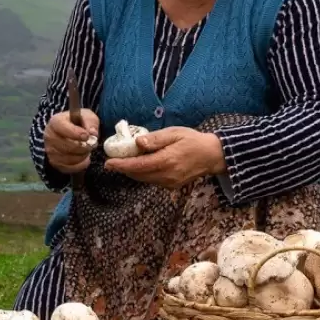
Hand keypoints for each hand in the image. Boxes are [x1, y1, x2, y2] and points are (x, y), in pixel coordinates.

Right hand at [44, 109, 100, 173]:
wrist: (68, 131)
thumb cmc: (78, 122)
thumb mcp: (86, 116)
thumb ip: (90, 122)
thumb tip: (93, 133)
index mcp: (56, 122)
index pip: (63, 128)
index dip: (76, 133)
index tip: (87, 136)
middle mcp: (49, 136)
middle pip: (67, 146)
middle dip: (83, 147)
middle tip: (92, 145)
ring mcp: (50, 151)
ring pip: (69, 158)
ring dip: (83, 156)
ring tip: (88, 150)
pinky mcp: (54, 162)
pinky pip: (68, 168)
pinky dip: (80, 165)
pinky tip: (85, 159)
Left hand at [103, 127, 225, 188]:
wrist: (212, 155)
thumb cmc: (192, 140)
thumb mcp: (174, 133)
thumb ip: (155, 139)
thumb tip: (137, 143)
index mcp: (167, 160)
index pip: (138, 166)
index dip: (121, 166)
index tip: (107, 163)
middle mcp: (167, 175)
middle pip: (138, 174)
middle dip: (123, 168)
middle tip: (114, 158)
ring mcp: (169, 183)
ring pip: (143, 179)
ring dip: (132, 171)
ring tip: (126, 160)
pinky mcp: (171, 186)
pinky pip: (151, 180)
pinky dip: (143, 173)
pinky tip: (142, 164)